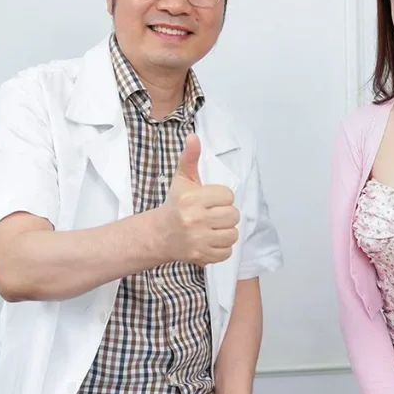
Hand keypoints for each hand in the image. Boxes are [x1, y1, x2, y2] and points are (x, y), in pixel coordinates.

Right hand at [156, 134, 239, 265]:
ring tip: (214, 228)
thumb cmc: (176, 204)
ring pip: (233, 234)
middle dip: (225, 215)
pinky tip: (211, 240)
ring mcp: (198, 240)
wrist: (160, 234)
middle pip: (233, 215)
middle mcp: (195, 220)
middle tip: (213, 215)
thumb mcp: (182, 179)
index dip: (222, 198)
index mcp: (192, 199)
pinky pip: (227, 252)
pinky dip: (222, 248)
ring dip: (226, 232)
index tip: (211, 200)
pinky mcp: (201, 256)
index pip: (228, 196)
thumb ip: (190, 158)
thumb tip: (193, 137)